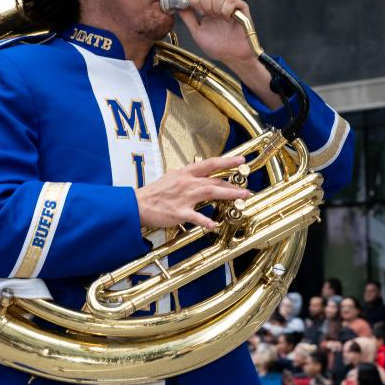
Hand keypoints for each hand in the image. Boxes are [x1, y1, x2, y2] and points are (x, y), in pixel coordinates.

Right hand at [135, 156, 249, 229]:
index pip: (210, 163)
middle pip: (214, 180)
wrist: (138, 204)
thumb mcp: (172, 178)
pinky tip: (214, 224)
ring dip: (228, 194)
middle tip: (246, 188)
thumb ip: (187, 177)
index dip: (227, 161)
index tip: (241, 160)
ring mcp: (184, 197)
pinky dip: (205, 221)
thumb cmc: (154, 193)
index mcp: (185, 173)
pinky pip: (195, 217)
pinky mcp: (179, 212)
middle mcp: (187, 183)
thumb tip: (200, 175)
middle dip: (233, 184)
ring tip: (242, 197)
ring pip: (210, 193)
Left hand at [178, 0, 280, 108]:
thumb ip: (188, 18)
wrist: (232, 56)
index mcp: (206, 7)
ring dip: (215, 6)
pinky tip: (228, 19)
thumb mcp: (197, 32)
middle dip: (203, 2)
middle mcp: (217, 3)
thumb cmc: (217, 47)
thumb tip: (178, 6)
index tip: (197, 11)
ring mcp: (229, 4)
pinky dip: (226, 9)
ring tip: (219, 18)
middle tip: (208, 15)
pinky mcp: (241, 7)